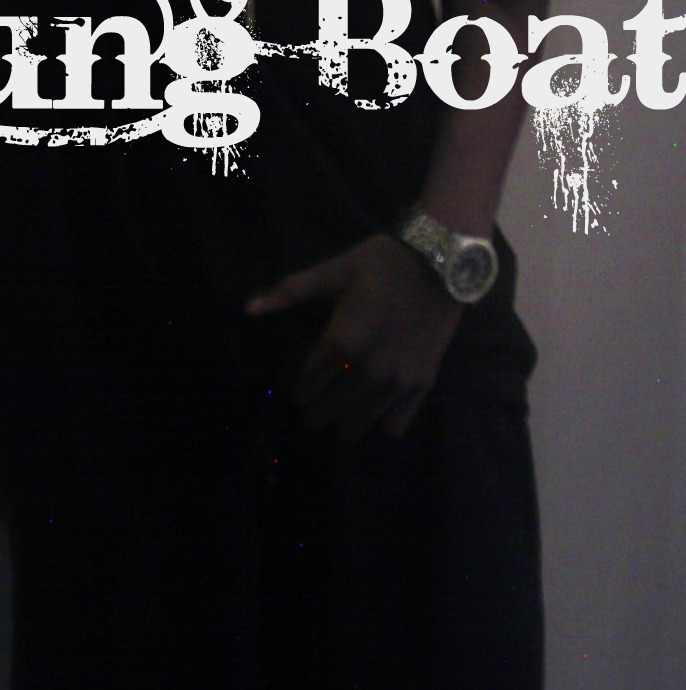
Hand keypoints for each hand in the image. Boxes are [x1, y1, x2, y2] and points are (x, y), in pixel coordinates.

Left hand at [244, 232, 461, 440]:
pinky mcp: (422, 386)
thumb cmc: (382, 263)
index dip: (298, 386)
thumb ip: (291, 292)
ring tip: (342, 404)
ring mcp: (398, 383)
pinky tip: (376, 403)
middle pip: (326, 413)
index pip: (306, 384)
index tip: (299, 383)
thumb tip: (248, 309)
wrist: (441, 262)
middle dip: (315, 408)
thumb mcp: (334, 270)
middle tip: (316, 397)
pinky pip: (394, 427)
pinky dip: (381, 421)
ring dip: (343, 419)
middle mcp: (368, 371)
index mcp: (342, 342)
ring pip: (356, 427)